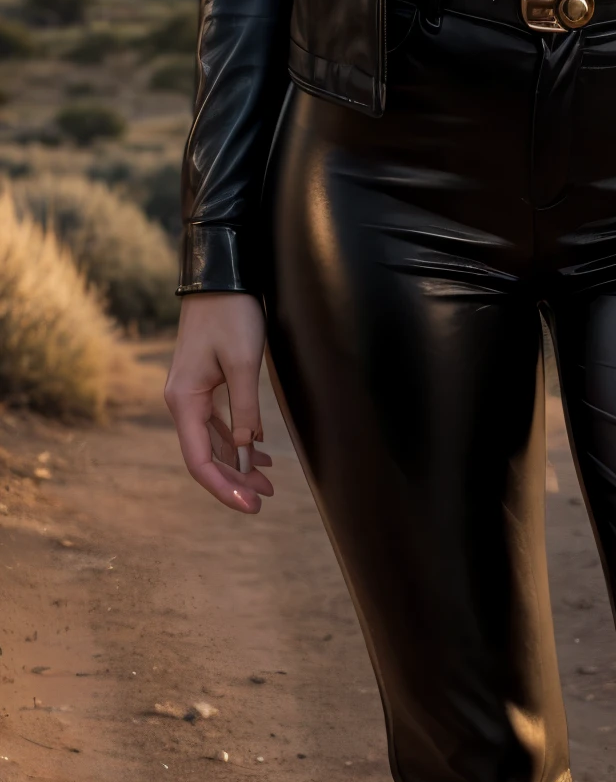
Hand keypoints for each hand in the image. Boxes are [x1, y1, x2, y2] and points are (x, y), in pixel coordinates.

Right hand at [164, 293, 274, 513]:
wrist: (221, 277)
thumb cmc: (231, 314)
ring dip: (237, 462)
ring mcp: (192, 393)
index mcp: (184, 400)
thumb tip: (245, 445)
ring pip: (213, 440)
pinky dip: (235, 439)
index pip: (199, 459)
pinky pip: (217, 422)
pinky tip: (255, 451)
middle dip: (234, 480)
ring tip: (267, 481)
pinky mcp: (205, 383)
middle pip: (205, 454)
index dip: (223, 487)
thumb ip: (245, 406)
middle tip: (265, 499)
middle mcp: (182, 401)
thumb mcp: (242, 361)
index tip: (250, 504)